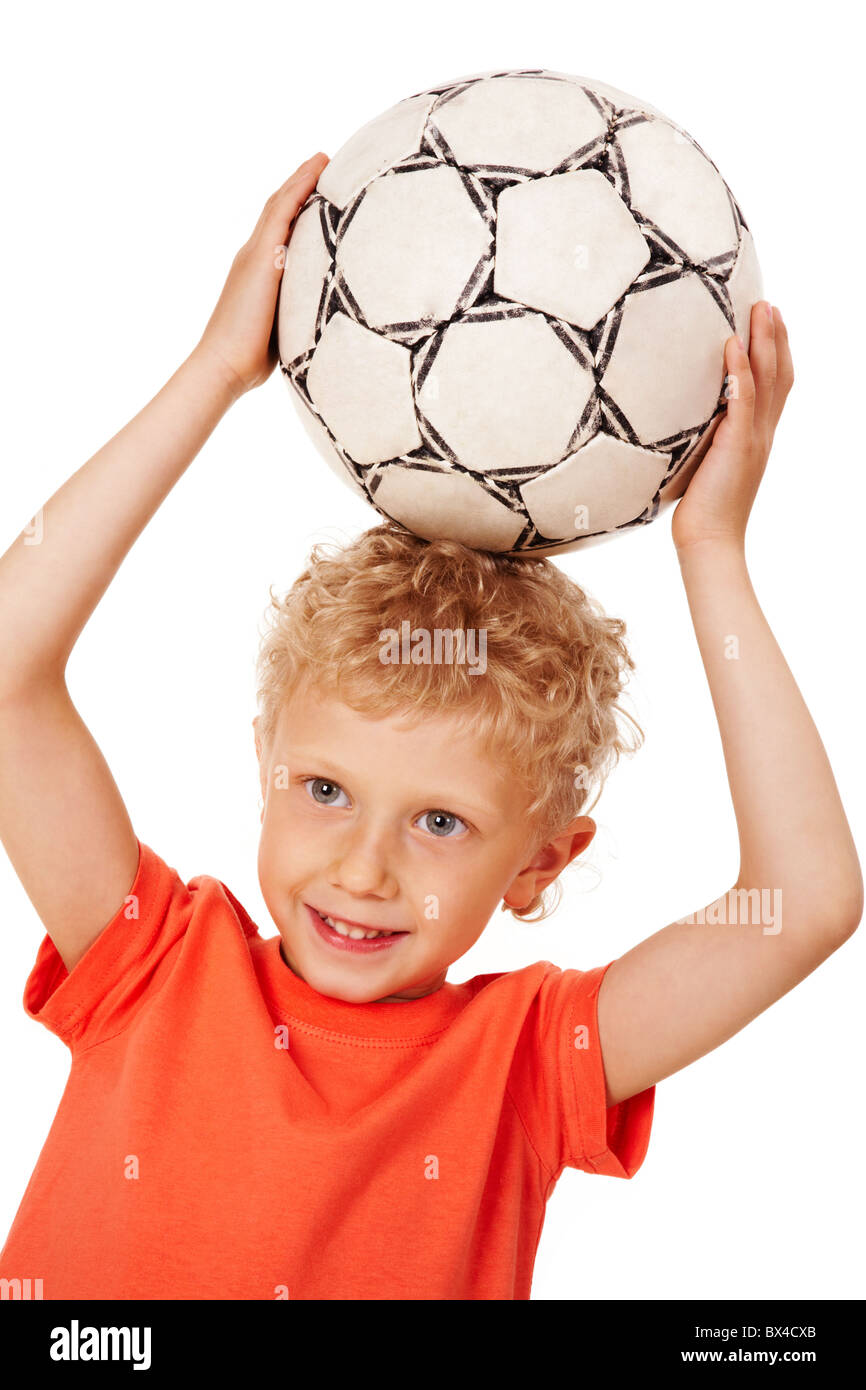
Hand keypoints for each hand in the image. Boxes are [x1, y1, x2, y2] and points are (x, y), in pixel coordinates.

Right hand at [193, 152, 329, 397]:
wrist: (223, 365)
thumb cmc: (249, 360)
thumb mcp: (279, 329)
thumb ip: (295, 316)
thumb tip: (320, 325)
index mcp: (257, 273)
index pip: (278, 232)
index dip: (295, 208)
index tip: (316, 192)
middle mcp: (252, 256)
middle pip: (277, 209)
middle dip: (299, 185)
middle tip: (322, 162)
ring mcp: (254, 254)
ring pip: (280, 204)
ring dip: (301, 178)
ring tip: (323, 158)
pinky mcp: (261, 259)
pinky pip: (283, 212)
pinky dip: (299, 188)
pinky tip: (317, 170)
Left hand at [670, 300, 794, 553]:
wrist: (708, 543)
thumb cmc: (700, 511)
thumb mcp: (706, 466)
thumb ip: (704, 442)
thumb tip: (681, 425)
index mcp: (756, 438)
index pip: (775, 387)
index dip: (777, 353)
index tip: (771, 322)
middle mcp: (760, 434)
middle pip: (778, 375)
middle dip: (776, 337)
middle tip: (770, 303)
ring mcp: (752, 438)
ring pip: (766, 380)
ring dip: (764, 342)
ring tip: (761, 309)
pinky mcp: (736, 446)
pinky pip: (742, 401)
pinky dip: (739, 372)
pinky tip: (733, 346)